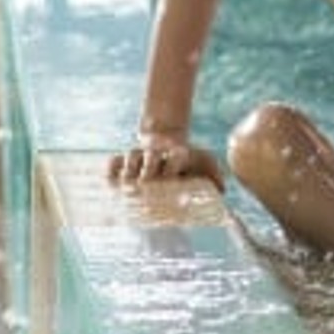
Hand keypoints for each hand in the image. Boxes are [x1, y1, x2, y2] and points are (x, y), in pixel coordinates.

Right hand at [107, 133, 225, 190]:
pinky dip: (112, 169)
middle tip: (146, 183)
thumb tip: (222, 192)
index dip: (174, 164)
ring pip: (131, 156)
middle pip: (151, 155)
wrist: (168, 142)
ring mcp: (140, 154)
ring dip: (130, 169)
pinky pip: (114, 161)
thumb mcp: (205, 165)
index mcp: (179, 153)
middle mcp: (158, 152)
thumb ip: (215, 177)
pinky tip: (111, 183)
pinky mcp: (125, 160)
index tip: (171, 177)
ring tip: (129, 184)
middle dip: (148, 167)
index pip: (176, 155)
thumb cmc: (189, 161)